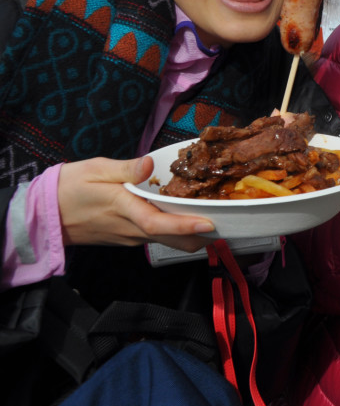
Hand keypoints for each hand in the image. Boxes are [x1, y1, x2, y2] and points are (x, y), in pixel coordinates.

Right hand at [58, 157, 214, 251]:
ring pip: (167, 240)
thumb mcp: (96, 169)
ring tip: (216, 218)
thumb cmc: (70, 187)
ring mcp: (130, 237)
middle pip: (172, 239)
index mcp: (124, 210)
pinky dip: (176, 231)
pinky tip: (187, 217)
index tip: (209, 225)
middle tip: (230, 223)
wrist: (45, 214)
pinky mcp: (128, 237)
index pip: (158, 224)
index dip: (184, 226)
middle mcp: (131, 229)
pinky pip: (157, 237)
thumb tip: (149, 164)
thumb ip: (125, 168)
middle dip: (201, 235)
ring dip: (191, 234)